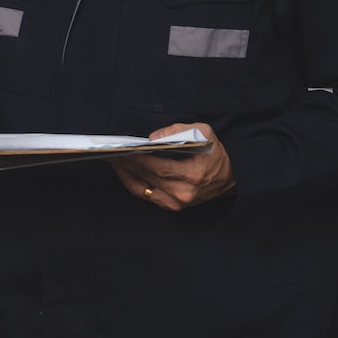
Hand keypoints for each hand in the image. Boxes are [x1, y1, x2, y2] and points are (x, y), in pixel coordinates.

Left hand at [110, 121, 233, 210]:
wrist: (231, 179)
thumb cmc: (215, 154)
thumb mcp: (203, 132)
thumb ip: (177, 131)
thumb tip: (152, 138)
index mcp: (192, 176)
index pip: (156, 166)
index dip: (134, 158)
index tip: (117, 148)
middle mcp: (182, 193)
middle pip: (145, 176)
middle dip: (123, 163)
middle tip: (106, 150)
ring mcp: (176, 203)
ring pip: (140, 188)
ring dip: (123, 173)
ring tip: (111, 158)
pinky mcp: (172, 206)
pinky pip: (145, 194)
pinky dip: (132, 180)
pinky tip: (123, 168)